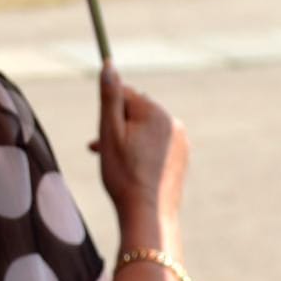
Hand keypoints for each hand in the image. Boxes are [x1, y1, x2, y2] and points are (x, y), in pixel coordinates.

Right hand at [90, 64, 188, 229]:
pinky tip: (131, 171)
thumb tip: (108, 64)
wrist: (149, 215)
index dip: (108, 114)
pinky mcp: (181, 158)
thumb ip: (110, 97)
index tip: (101, 136)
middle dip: (117, 126)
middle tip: (100, 150)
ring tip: (114, 163)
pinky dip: (142, 152)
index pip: (124, 95)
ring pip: (145, 130)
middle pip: (135, 112)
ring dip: (127, 140)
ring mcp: (180, 141)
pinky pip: (157, 145)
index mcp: (155, 111)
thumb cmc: (124, 175)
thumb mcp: (109, 133)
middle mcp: (172, 122)